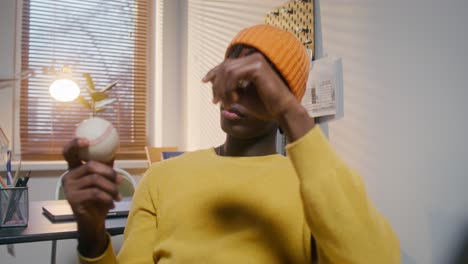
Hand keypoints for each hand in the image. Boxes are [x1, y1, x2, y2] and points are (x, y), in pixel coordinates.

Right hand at [62, 138, 122, 256]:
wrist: (93, 221)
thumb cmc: (98, 199)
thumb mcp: (103, 180)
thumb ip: (105, 165)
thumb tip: (114, 148)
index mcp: (74, 169)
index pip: (69, 152)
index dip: (75, 144)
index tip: (87, 140)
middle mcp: (68, 176)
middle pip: (90, 166)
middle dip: (110, 173)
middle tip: (121, 181)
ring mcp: (69, 189)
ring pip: (95, 180)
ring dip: (111, 188)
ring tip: (119, 196)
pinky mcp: (73, 200)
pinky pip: (95, 193)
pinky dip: (108, 197)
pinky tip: (113, 203)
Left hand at [202, 52, 314, 140]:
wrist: (282, 112)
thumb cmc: (265, 106)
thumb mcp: (242, 96)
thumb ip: (229, 88)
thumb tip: (213, 84)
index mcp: (250, 62)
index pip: (227, 64)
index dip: (214, 72)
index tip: (204, 82)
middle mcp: (253, 57)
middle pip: (224, 67)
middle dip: (216, 85)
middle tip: (215, 101)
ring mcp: (256, 60)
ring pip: (227, 71)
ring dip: (223, 90)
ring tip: (226, 104)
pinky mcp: (257, 67)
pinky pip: (234, 76)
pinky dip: (229, 89)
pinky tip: (234, 101)